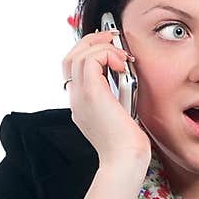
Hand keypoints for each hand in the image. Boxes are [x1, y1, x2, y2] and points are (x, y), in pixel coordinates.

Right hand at [61, 28, 151, 165]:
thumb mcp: (120, 113)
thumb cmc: (129, 143)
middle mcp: (76, 98)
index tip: (112, 48)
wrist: (125, 160)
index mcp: (81, 103)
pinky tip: (122, 63)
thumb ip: (116, 96)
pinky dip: (107, 54)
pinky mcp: (91, 93)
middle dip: (91, 41)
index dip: (90, 52)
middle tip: (113, 38)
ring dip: (103, 46)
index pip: (74, 69)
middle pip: (70, 57)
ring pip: (78, 54)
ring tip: (122, 55)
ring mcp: (80, 96)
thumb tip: (125, 75)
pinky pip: (91, 59)